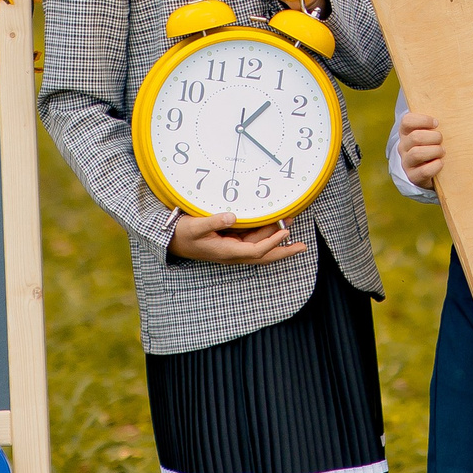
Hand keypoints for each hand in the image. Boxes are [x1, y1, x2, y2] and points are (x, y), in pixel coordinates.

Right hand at [170, 211, 305, 264]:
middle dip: (283, 251)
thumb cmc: (181, 235)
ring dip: (276, 238)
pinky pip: (252, 240)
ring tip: (290, 223)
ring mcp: (232, 249)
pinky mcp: (230, 242)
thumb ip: (213, 221)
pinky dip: (265, 234)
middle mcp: (232, 253)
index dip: (272, 243)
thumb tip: (232, 217)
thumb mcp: (194, 226)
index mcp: (226, 252)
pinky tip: (273, 224)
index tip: (285, 232)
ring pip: (260, 246)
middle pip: (263, 255)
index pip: (256, 251)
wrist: (170, 241)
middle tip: (303, 246)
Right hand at [396, 106, 442, 187]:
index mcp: (406, 132)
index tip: (436, 123)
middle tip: (442, 140)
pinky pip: (424, 171)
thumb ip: (435, 123)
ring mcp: (406, 162)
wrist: (432, 172)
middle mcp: (403, 146)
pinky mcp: (413, 176)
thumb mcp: (432, 133)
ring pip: (417, 153)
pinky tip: (441, 163)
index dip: (423, 120)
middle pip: (415, 137)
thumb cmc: (434, 146)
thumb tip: (455, 106)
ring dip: (434, 151)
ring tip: (442, 152)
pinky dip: (436, 166)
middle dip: (434, 137)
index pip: (407, 120)